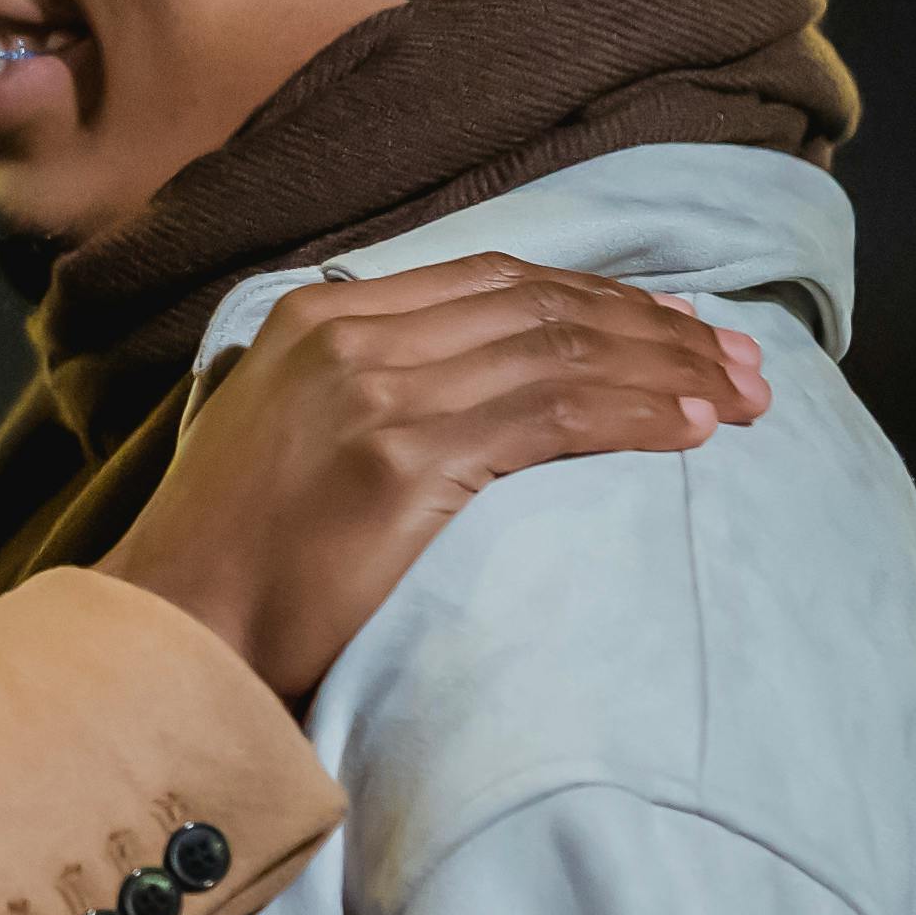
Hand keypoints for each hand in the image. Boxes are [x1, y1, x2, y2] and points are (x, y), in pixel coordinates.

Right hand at [94, 258, 770, 703]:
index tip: (682, 328)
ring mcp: (375, 391)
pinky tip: (691, 431)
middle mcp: (350, 333)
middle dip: (658, 327)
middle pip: (541, 304)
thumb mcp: (290, 433)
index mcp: (321, 313)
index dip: (604, 298)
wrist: (169, 634)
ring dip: (668, 369)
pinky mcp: (402, 458)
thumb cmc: (232, 561)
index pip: (497, 280)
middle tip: (745, 362)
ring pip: (559, 351)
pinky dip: (634, 415)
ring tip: (744, 398)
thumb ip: (368, 386)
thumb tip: (480, 392)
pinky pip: (551, 415)